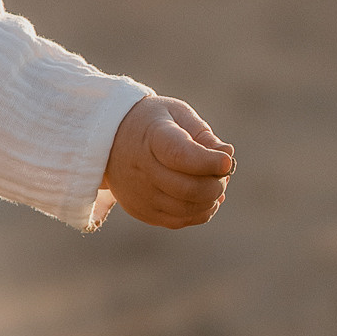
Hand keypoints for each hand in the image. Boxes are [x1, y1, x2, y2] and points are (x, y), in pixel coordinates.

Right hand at [103, 94, 233, 230]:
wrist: (109, 139)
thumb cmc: (152, 124)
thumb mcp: (177, 114)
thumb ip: (203, 134)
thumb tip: (227, 155)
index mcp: (150, 137)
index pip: (181, 156)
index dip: (208, 162)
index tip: (227, 161)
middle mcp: (140, 169)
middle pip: (187, 188)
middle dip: (216, 183)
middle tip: (223, 172)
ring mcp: (139, 194)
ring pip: (186, 209)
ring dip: (210, 199)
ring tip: (214, 182)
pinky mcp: (142, 211)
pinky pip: (179, 221)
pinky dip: (200, 212)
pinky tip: (205, 197)